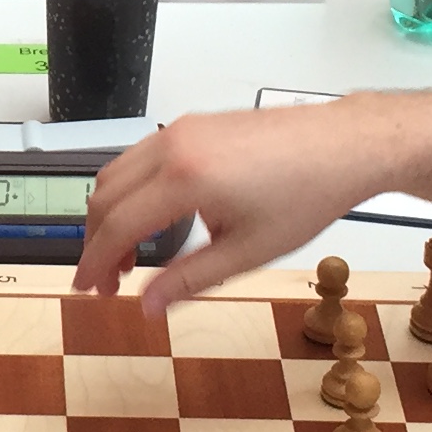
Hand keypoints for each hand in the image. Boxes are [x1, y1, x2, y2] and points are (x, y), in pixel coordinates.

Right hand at [74, 99, 396, 307]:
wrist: (343, 146)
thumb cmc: (306, 195)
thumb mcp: (247, 252)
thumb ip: (188, 279)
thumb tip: (147, 307)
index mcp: (184, 178)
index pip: (117, 225)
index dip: (95, 262)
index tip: (88, 289)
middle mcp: (173, 145)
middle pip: (106, 195)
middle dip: (96, 241)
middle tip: (105, 281)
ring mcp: (181, 129)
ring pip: (118, 172)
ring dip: (111, 214)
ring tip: (128, 256)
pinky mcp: (193, 124)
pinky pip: (141, 157)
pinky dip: (131, 190)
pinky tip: (151, 219)